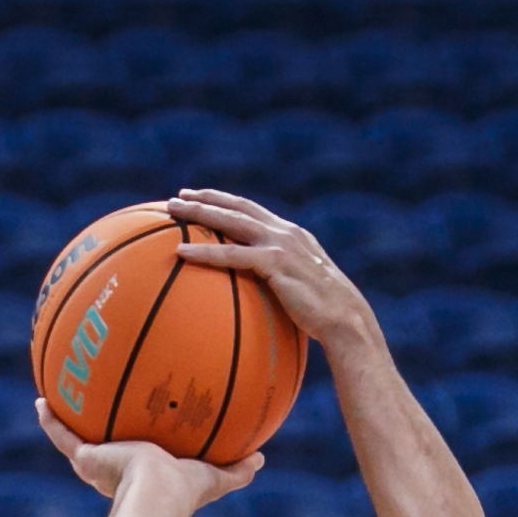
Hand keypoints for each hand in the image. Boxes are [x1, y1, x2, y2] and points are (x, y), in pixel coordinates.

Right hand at [32, 400, 260, 512]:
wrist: (156, 497)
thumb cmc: (184, 492)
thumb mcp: (214, 476)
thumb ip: (236, 469)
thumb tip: (262, 458)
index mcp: (144, 474)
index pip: (139, 457)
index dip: (137, 445)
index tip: (137, 426)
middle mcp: (117, 470)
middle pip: (105, 447)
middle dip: (100, 431)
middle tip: (95, 406)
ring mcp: (97, 463)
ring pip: (76, 439)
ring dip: (66, 419)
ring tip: (56, 394)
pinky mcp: (85, 458)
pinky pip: (61, 436)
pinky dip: (50, 421)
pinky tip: (40, 400)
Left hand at [163, 188, 381, 357]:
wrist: (346, 319)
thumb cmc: (325, 314)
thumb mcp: (302, 288)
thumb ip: (282, 281)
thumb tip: (260, 296)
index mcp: (290, 234)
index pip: (251, 209)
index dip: (224, 200)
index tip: (200, 197)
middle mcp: (284, 232)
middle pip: (237, 207)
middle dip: (205, 198)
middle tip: (176, 196)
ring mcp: (280, 244)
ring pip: (231, 222)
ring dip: (199, 213)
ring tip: (171, 212)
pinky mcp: (275, 263)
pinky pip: (231, 254)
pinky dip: (205, 251)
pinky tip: (181, 252)